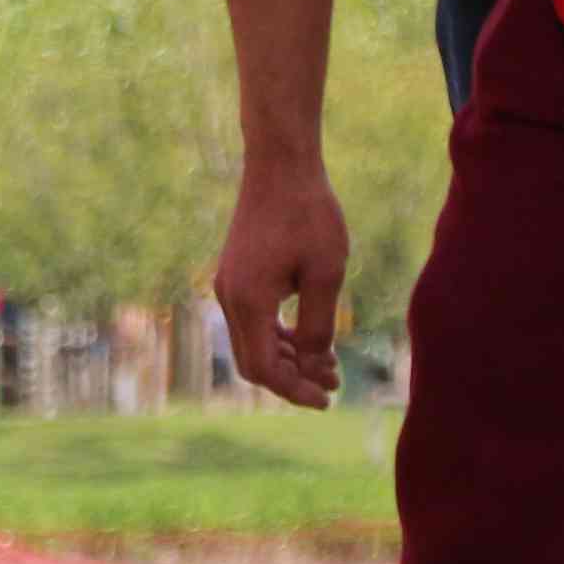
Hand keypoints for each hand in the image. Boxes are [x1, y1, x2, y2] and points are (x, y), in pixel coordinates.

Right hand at [210, 163, 350, 409]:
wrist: (280, 164)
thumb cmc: (308, 214)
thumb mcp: (325, 273)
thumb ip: (318, 326)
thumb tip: (315, 368)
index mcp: (249, 301)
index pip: (265, 369)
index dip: (295, 390)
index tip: (328, 399)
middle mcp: (230, 297)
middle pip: (253, 362)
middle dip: (292, 379)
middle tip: (334, 384)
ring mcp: (229, 285)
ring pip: (252, 342)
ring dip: (287, 359)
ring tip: (329, 364)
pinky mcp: (236, 274)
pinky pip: (252, 320)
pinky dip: (277, 336)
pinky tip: (307, 336)